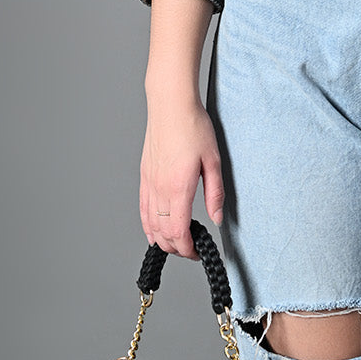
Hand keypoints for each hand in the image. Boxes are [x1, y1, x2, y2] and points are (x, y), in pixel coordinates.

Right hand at [139, 99, 225, 258]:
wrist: (171, 106)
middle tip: (192, 250)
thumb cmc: (193, 127)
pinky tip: (154, 232)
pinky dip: (148, 225)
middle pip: (162, 232)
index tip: (197, 253)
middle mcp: (160, 188)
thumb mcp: (213, 160)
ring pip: (150, 223)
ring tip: (177, 244)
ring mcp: (149, 183)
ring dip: (162, 239)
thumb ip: (215, 193)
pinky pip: (143, 209)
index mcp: (178, 187)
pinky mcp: (145, 176)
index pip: (178, 231)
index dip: (187, 249)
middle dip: (176, 248)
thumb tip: (216, 219)